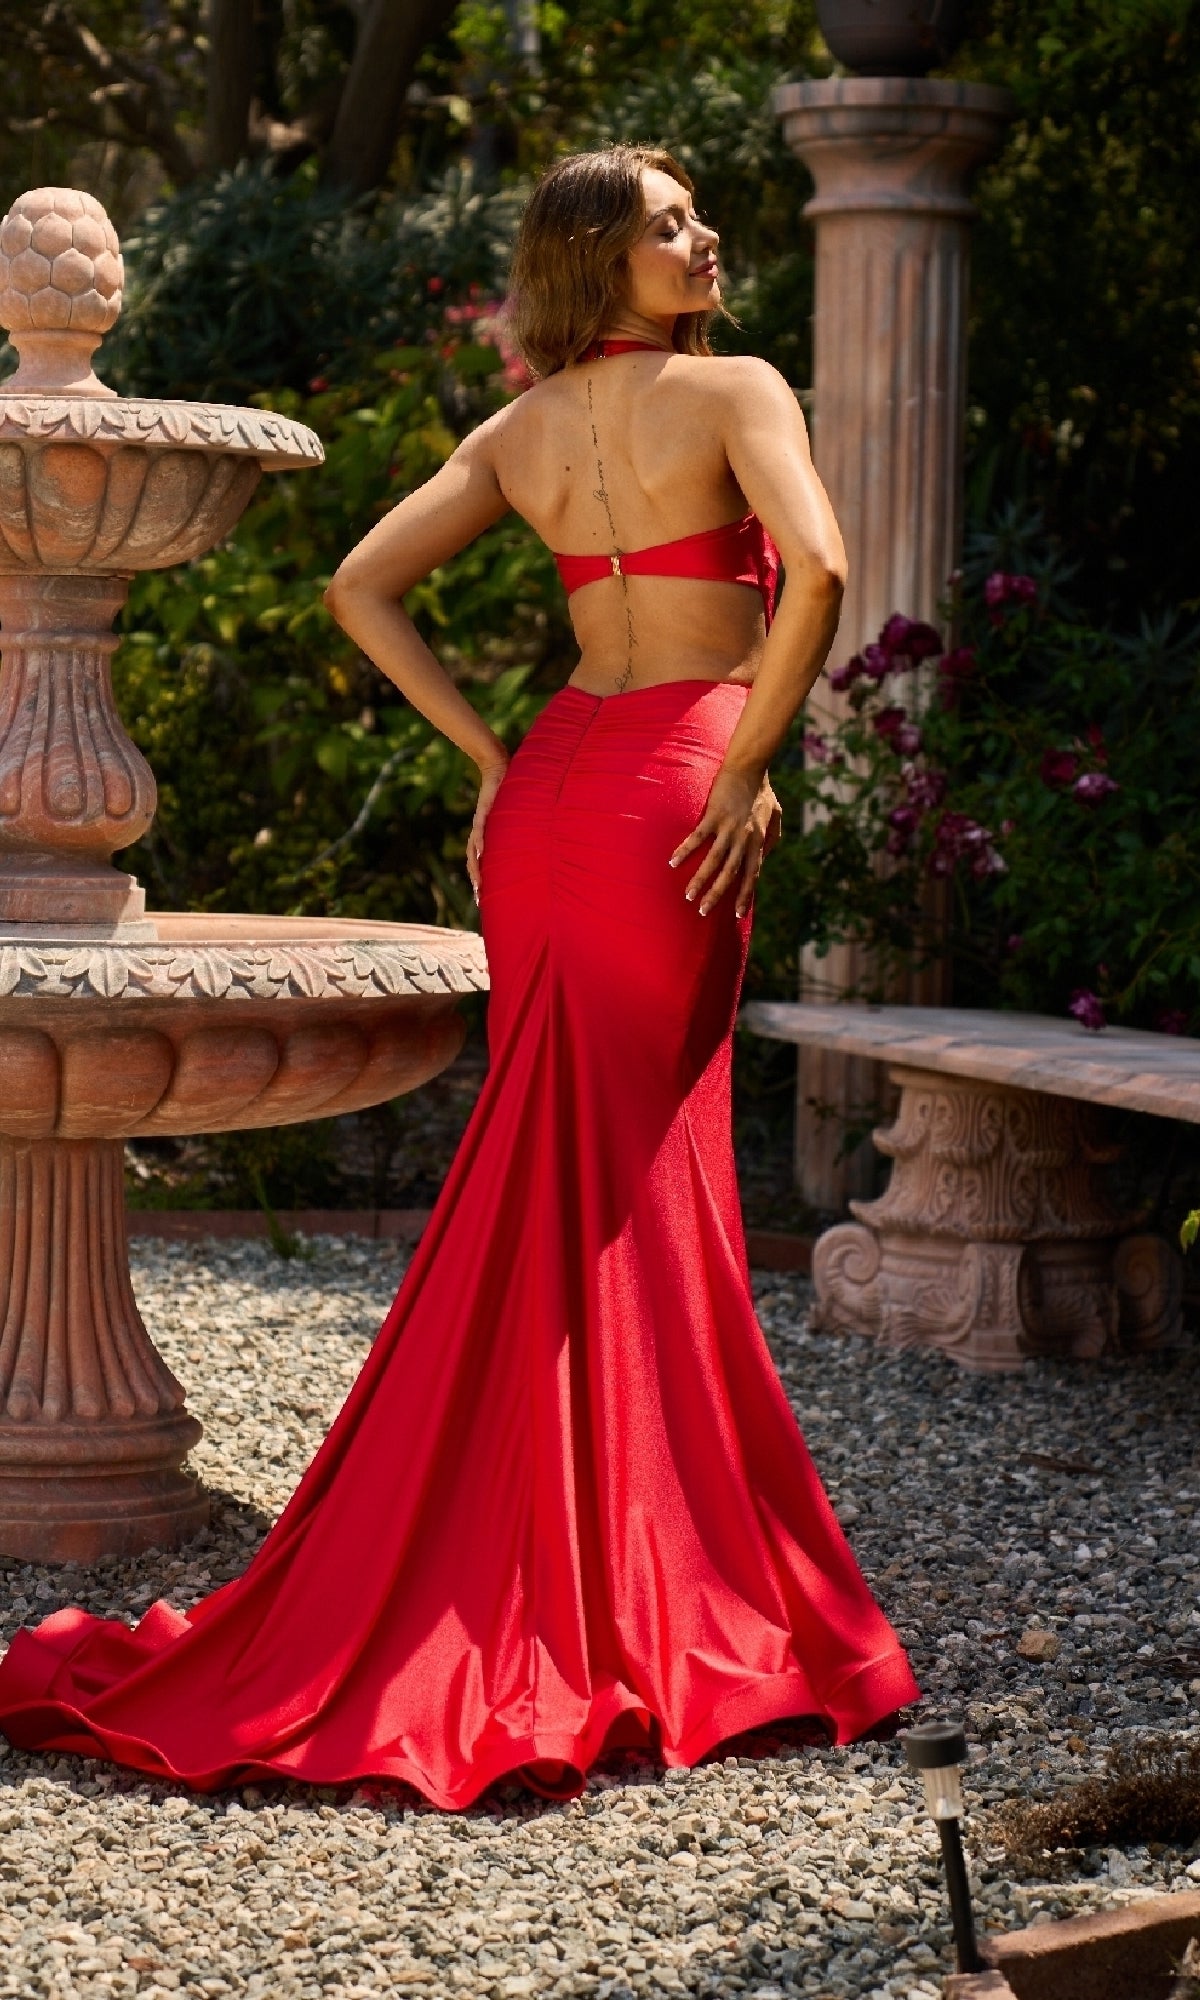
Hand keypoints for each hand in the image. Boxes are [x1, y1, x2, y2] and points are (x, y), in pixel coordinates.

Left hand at [466, 757, 508, 904]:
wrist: (498, 767)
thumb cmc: (508, 791)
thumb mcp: (516, 815)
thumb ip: (521, 828)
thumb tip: (539, 841)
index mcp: (487, 835)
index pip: (481, 860)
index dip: (482, 878)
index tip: (484, 896)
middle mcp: (481, 832)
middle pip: (474, 861)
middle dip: (477, 880)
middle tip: (479, 899)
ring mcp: (481, 823)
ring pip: (474, 850)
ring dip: (476, 868)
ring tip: (479, 884)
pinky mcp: (485, 811)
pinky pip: (481, 830)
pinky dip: (481, 843)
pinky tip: (481, 854)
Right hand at [670, 767, 781, 917]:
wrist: (750, 767)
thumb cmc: (762, 790)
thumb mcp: (775, 816)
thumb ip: (772, 838)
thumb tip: (765, 856)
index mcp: (758, 842)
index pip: (751, 876)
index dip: (745, 896)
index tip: (737, 915)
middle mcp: (744, 839)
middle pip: (730, 875)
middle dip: (717, 896)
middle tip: (704, 912)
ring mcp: (729, 828)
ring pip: (713, 861)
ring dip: (700, 880)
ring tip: (688, 896)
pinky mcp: (714, 815)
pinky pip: (697, 838)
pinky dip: (685, 851)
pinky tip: (673, 862)